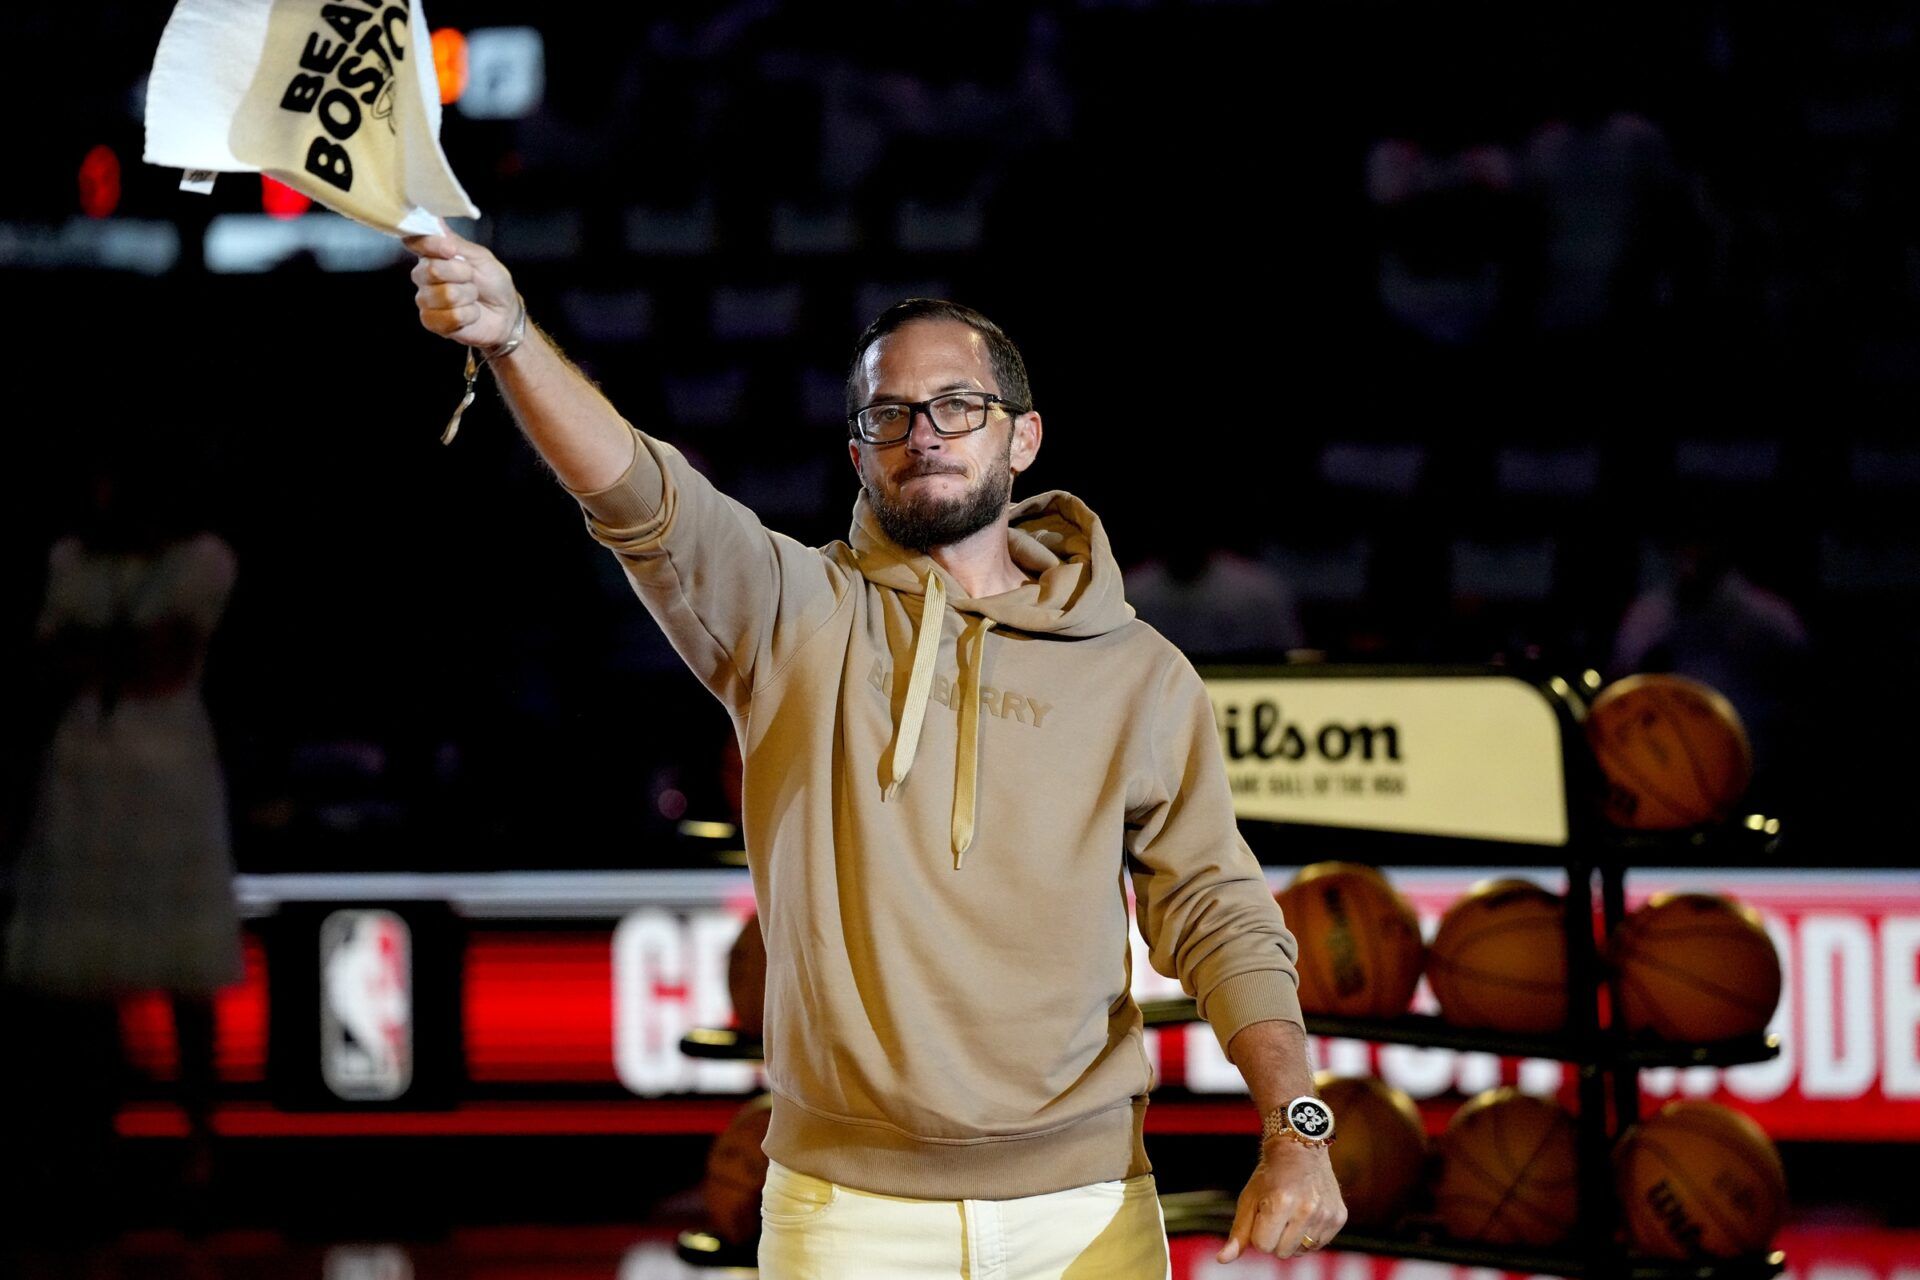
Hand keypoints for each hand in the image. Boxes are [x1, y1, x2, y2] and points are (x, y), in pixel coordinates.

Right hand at [402, 222, 518, 351]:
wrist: (505, 312)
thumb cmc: (492, 282)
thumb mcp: (480, 256)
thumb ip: (455, 241)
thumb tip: (435, 219)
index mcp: (432, 255)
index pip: (417, 243)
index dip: (434, 246)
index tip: (452, 250)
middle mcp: (423, 276)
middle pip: (431, 269)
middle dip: (461, 273)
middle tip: (472, 278)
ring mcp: (425, 300)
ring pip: (444, 294)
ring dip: (468, 296)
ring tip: (473, 297)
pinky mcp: (431, 322)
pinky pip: (450, 316)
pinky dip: (468, 315)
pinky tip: (471, 314)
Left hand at [1216, 1138, 1346, 1263]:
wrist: (1300, 1149)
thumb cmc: (1270, 1175)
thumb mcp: (1249, 1198)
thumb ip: (1239, 1232)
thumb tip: (1223, 1259)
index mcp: (1281, 1202)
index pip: (1263, 1246)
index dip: (1258, 1232)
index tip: (1263, 1213)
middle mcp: (1307, 1209)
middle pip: (1282, 1253)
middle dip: (1275, 1238)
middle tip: (1277, 1213)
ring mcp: (1326, 1214)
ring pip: (1301, 1251)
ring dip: (1292, 1238)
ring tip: (1292, 1212)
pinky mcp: (1339, 1217)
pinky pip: (1318, 1245)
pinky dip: (1309, 1235)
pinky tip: (1306, 1214)